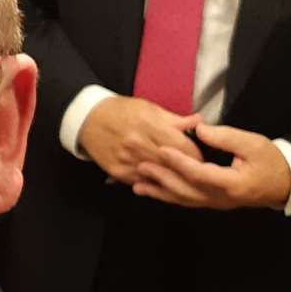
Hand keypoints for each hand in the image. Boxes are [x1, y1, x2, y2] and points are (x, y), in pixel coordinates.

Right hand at [77, 95, 201, 182]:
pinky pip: (144, 183)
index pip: (183, 147)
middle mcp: (137, 144)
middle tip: (198, 172)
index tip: (203, 157)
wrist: (87, 119)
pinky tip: (162, 180)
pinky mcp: (118, 172)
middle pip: (173, 165)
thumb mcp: (148, 108)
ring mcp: (127, 160)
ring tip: (184, 178)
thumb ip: (175, 119)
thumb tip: (200, 122)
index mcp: (148, 125)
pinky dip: (154, 182)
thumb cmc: (121, 111)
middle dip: (189, 170)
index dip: (197, 155)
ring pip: (160, 177)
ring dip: (174, 179)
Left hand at [133, 122, 290, 209]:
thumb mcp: (253, 144)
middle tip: (140, 166)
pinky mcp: (213, 203)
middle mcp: (221, 198)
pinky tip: (152, 192)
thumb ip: (225, 137)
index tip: (161, 149)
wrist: (286, 184)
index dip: (179, 162)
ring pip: (183, 199)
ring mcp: (216, 203)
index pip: (199, 173)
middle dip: (161, 178)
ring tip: (137, 185)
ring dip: (160, 192)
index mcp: (232, 184)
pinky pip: (187, 201)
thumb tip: (197, 129)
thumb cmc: (271, 161)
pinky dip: (168, 196)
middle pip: (186, 190)